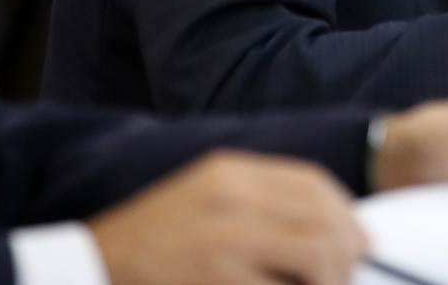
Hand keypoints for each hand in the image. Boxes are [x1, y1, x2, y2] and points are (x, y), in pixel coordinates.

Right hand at [89, 150, 364, 284]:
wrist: (89, 270)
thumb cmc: (153, 247)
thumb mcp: (204, 203)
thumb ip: (259, 207)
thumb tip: (335, 232)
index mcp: (228, 173)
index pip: (314, 184)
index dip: (346, 217)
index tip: (359, 244)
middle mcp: (230, 198)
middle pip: (325, 220)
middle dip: (346, 257)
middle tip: (341, 280)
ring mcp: (224, 240)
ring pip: (319, 257)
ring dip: (330, 283)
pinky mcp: (218, 278)